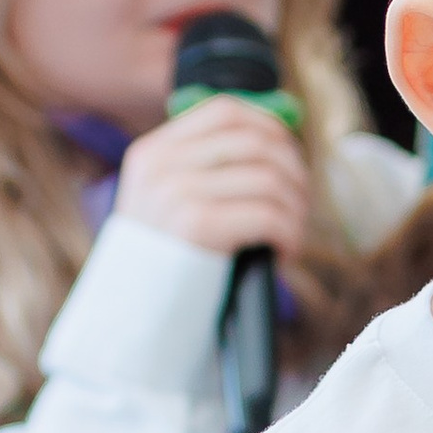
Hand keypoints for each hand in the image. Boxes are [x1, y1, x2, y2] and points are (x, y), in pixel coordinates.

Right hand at [115, 96, 314, 261]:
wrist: (131, 320)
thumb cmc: (162, 271)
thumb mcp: (165, 209)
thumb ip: (202, 173)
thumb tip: (273, 145)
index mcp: (152, 153)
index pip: (224, 112)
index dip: (269, 126)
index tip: (289, 154)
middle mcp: (161, 165)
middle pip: (254, 142)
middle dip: (293, 172)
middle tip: (300, 204)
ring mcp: (175, 192)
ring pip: (269, 179)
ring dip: (295, 210)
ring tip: (292, 235)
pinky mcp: (195, 224)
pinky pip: (268, 215)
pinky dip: (289, 234)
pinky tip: (284, 253)